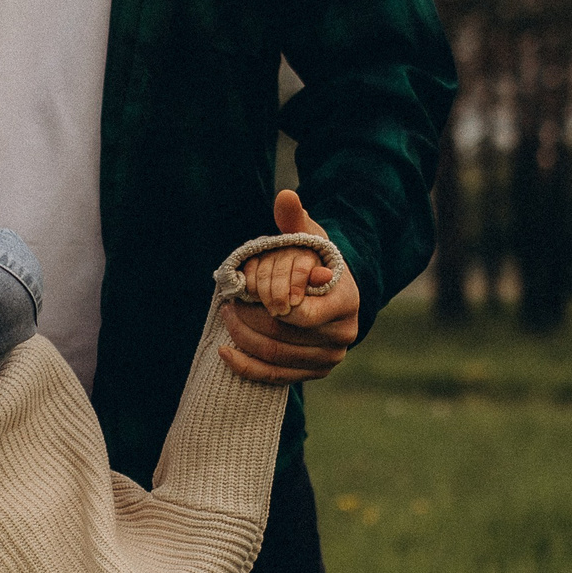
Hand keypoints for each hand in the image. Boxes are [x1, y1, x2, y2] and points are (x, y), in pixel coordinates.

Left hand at [220, 190, 359, 383]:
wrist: (332, 296)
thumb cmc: (315, 264)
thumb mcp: (308, 239)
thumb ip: (294, 221)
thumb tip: (285, 195)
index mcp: (346, 302)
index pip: (300, 312)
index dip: (269, 302)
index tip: (247, 288)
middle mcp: (343, 335)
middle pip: (283, 334)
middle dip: (249, 318)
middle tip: (228, 301)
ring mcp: (329, 359)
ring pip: (275, 356)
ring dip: (243, 337)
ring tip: (227, 316)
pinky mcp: (314, 374)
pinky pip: (274, 377)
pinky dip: (246, 366)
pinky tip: (225, 351)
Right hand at [241, 245, 333, 316]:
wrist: (304, 294)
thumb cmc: (316, 297)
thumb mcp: (325, 294)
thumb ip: (321, 286)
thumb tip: (326, 275)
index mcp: (310, 256)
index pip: (301, 269)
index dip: (296, 287)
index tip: (295, 304)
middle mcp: (291, 249)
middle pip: (280, 272)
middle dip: (279, 296)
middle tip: (281, 312)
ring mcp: (272, 252)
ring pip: (264, 272)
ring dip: (265, 295)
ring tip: (273, 310)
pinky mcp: (257, 257)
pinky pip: (250, 269)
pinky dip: (252, 287)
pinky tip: (258, 300)